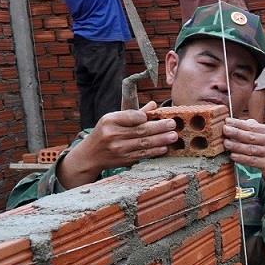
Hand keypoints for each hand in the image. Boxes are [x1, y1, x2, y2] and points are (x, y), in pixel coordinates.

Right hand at [58, 101, 176, 188]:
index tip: (158, 113)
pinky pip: (142, 155)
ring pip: (143, 143)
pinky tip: (164, 148)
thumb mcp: (113, 120)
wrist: (90, 155)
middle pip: (140, 130)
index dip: (144, 116)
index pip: (130, 116)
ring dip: (161, 140)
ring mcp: (118, 149)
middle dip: (159, 127)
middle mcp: (113, 135)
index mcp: (110, 121)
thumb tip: (153, 104)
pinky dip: (155, 151)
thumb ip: (133, 113)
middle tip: (172, 124)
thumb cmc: (105, 133)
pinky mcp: (124, 160)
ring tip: (173, 136)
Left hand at [223, 118, 264, 194]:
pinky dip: (241, 158)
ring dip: (236, 146)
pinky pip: (252, 160)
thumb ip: (254, 128)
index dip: (238, 123)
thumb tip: (238, 122)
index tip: (227, 121)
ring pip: (250, 149)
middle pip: (251, 136)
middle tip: (224, 130)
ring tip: (226, 143)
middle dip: (236, 133)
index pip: (252, 126)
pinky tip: (233, 155)